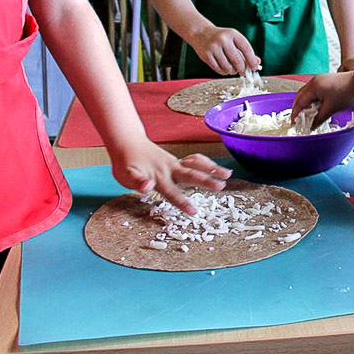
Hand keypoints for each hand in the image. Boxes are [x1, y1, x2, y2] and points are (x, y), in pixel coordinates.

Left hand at [108, 137, 231, 214]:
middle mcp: (170, 169)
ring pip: (196, 164)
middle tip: (222, 186)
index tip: (194, 212)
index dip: (182, 202)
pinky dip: (207, 163)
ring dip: (212, 168)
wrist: (128, 142)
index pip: (172, 192)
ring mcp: (175, 163)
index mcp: (158, 177)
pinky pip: (194, 160)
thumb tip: (147, 188)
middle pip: (191, 175)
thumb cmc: (126, 163)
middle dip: (207, 181)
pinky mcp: (177, 161)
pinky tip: (216, 169)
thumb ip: (137, 182)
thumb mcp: (125, 175)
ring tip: (228, 174)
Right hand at [188, 26, 259, 75]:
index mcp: (233, 34)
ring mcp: (214, 48)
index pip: (246, 49)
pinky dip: (224, 72)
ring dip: (232, 71)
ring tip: (232, 69)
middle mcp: (223, 40)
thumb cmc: (221, 38)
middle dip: (242, 69)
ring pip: (228, 67)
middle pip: (237, 60)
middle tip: (243, 71)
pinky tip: (224, 69)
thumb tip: (257, 62)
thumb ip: (245, 51)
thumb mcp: (234, 39)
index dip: (252, 60)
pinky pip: (219, 69)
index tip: (254, 67)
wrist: (201, 33)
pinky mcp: (206, 55)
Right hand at [291, 71, 353, 128]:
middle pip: (300, 96)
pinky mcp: (324, 80)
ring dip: (305, 104)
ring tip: (308, 115)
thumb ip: (319, 119)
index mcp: (313, 87)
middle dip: (298, 108)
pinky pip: (313, 90)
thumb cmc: (346, 93)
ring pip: (306, 93)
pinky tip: (317, 107)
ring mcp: (319, 79)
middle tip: (299, 120)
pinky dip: (312, 99)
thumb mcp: (331, 109)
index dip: (296, 114)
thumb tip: (311, 127)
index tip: (294, 123)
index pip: (299, 102)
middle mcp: (314, 81)